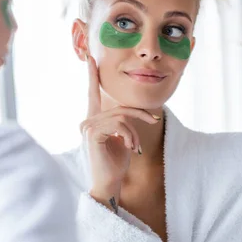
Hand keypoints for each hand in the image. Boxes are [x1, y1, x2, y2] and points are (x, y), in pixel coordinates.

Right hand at [80, 55, 158, 206]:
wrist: (110, 183)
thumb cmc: (116, 163)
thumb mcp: (124, 138)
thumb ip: (123, 123)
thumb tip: (131, 112)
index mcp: (94, 120)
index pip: (93, 94)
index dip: (92, 75)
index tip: (91, 58)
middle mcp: (87, 121)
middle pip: (120, 106)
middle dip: (140, 114)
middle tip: (154, 119)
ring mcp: (88, 126)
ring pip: (122, 116)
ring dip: (135, 132)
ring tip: (136, 147)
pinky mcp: (92, 133)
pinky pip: (120, 125)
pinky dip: (130, 136)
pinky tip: (130, 149)